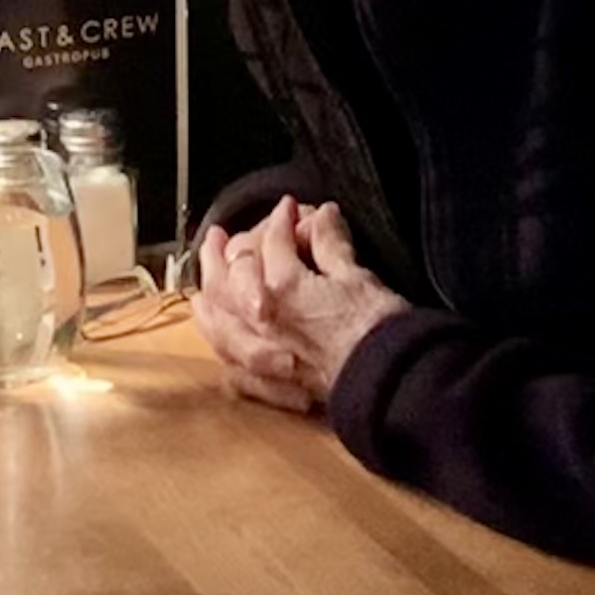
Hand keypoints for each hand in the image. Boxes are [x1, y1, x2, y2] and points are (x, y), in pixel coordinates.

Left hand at [195, 200, 411, 413]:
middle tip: (216, 235)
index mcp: (281, 287)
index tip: (288, 208)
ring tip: (202, 289)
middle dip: (220, 252)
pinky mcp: (272, 386)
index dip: (281, 219)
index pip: (271, 242)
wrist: (392, 384)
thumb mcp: (358, 276)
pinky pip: (234, 370)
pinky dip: (224, 353)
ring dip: (208, 302)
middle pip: (226, 280)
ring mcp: (261, 357)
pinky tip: (222, 345)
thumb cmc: (379, 328)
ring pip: (218, 325)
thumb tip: (323, 214)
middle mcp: (260, 320)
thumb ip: (331, 244)